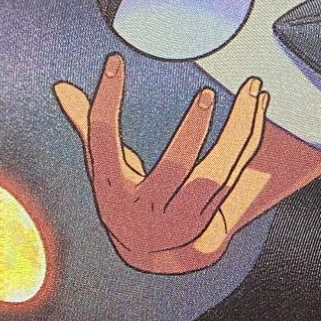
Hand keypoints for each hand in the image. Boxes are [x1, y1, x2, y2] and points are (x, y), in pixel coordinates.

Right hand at [54, 54, 267, 273]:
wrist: (151, 257)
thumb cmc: (125, 200)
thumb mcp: (103, 170)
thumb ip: (88, 127)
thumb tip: (63, 89)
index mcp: (112, 192)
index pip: (105, 141)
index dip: (106, 101)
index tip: (115, 63)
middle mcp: (147, 210)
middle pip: (177, 168)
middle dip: (193, 131)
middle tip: (206, 94)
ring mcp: (184, 219)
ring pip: (219, 174)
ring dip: (239, 131)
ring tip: (252, 91)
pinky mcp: (214, 218)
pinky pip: (238, 176)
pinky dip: (250, 142)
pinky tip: (258, 111)